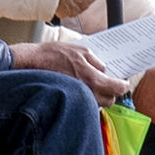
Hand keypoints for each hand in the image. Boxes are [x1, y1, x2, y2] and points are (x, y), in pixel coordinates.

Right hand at [13, 39, 130, 103]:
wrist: (31, 64)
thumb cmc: (54, 55)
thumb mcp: (81, 50)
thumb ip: (97, 61)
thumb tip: (105, 69)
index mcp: (93, 79)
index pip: (118, 88)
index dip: (123, 85)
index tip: (123, 82)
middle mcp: (87, 93)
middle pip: (110, 100)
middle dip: (112, 92)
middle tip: (108, 82)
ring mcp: (77, 99)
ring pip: (97, 104)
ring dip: (99, 96)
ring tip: (92, 84)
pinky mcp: (68, 102)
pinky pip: (84, 103)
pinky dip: (86, 98)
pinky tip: (80, 87)